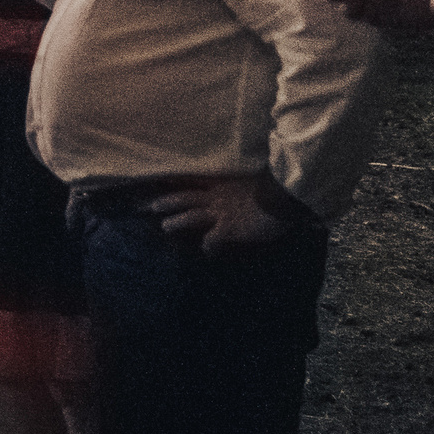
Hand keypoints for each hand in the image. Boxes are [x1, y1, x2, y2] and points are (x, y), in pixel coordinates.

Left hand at [148, 176, 292, 253]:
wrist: (282, 195)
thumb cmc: (274, 186)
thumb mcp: (255, 180)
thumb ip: (245, 185)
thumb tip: (247, 188)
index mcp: (224, 183)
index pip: (195, 180)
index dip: (179, 180)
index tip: (163, 179)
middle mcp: (217, 196)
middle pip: (185, 197)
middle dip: (168, 201)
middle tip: (151, 206)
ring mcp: (220, 212)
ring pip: (190, 216)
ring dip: (176, 222)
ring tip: (164, 227)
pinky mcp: (226, 228)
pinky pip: (211, 240)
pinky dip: (208, 247)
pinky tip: (209, 254)